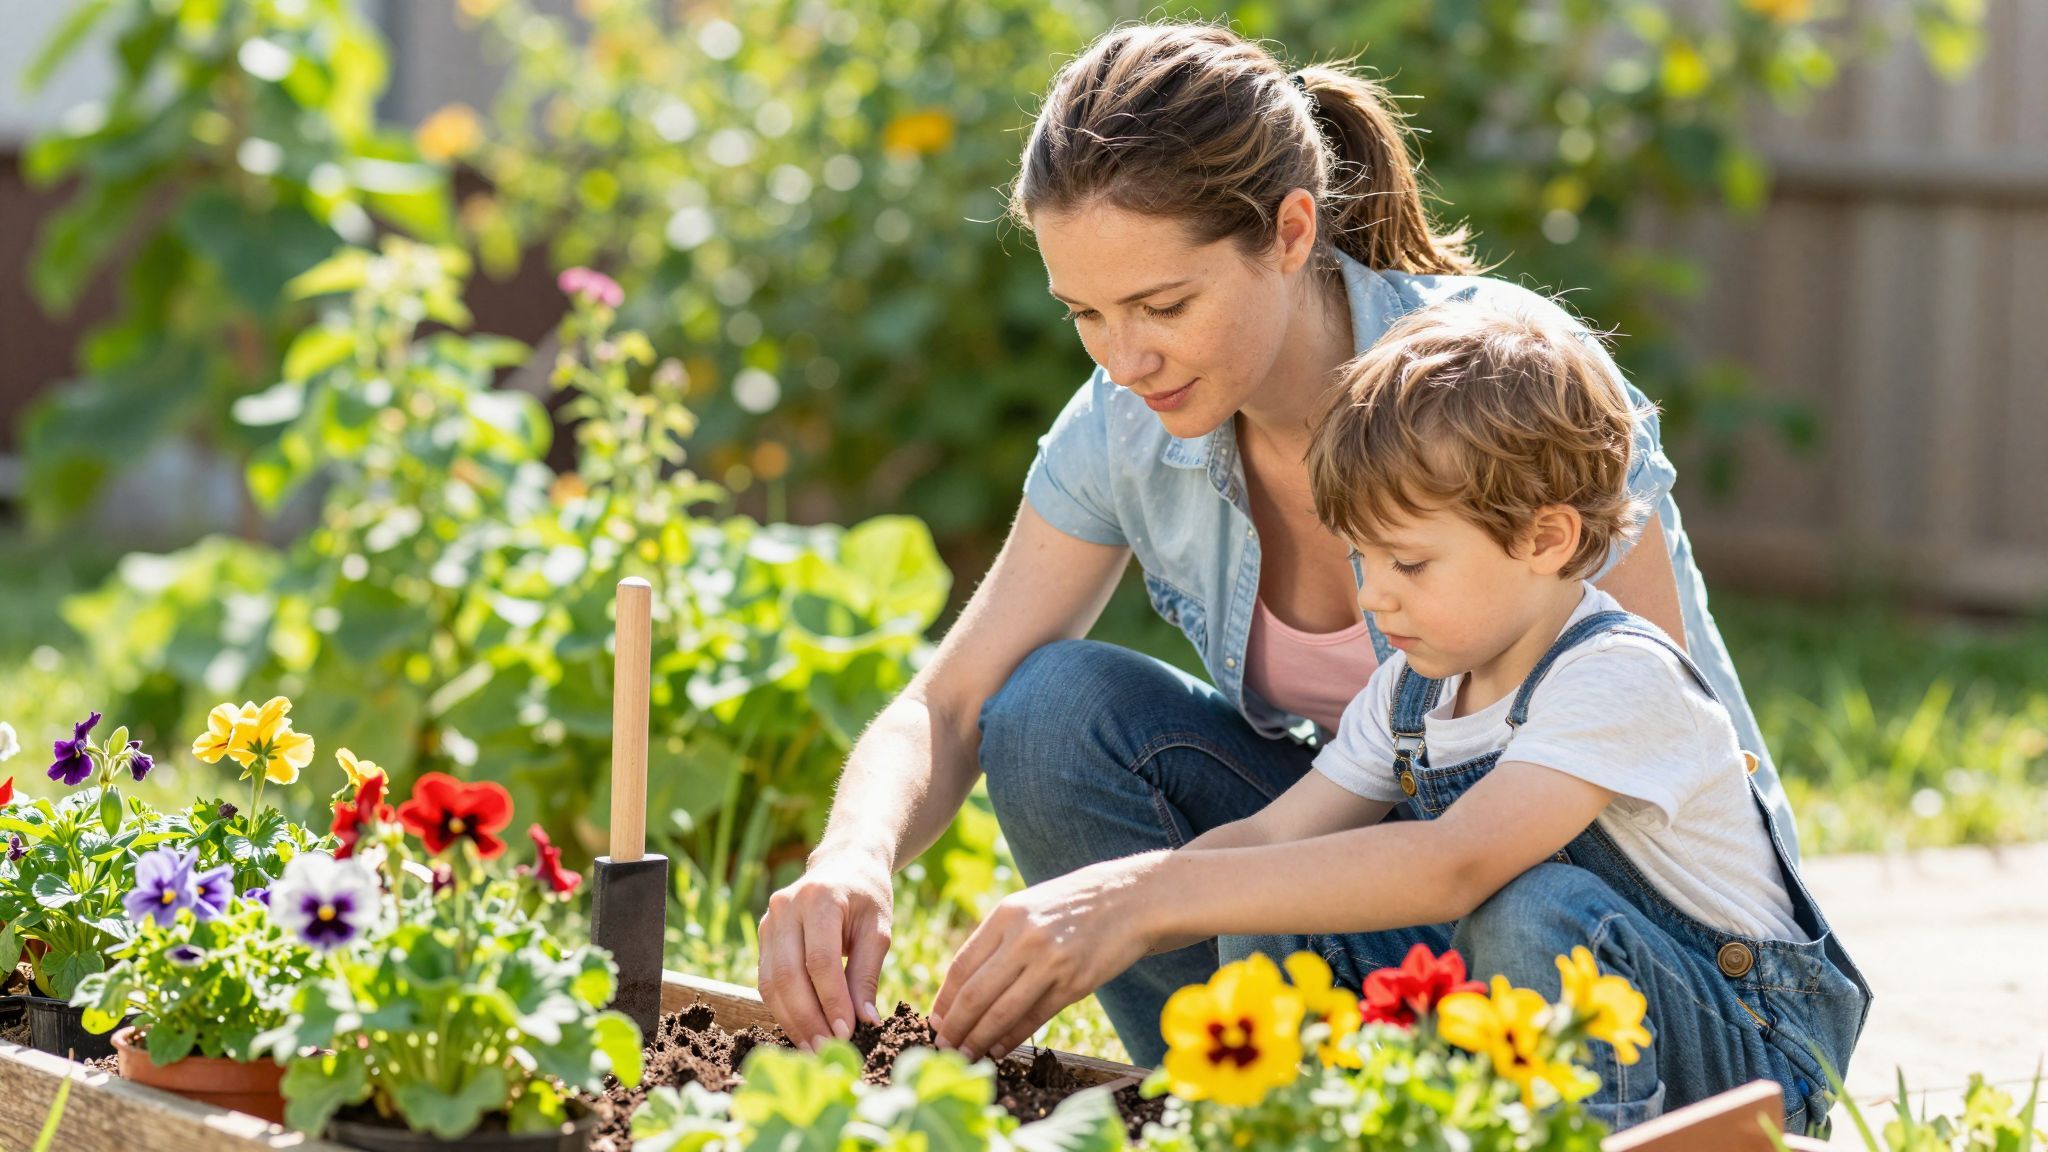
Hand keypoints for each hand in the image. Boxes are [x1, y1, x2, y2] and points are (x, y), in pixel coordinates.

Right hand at [757, 849, 893, 1048]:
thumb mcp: (878, 930)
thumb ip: (867, 975)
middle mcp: (785, 907)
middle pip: (787, 975)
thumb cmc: (867, 897)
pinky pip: (766, 980)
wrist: (844, 864)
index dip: (831, 1001)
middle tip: (828, 1049)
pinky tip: (802, 1030)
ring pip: (770, 982)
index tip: (847, 1033)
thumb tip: (866, 1023)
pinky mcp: (762, 935)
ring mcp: (768, 920)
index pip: (820, 961)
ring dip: (792, 1020)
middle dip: (808, 1018)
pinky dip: (783, 1009)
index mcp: (819, 898)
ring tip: (814, 1048)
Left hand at [929, 851, 1164, 1061]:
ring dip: (978, 1040)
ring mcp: (1050, 962)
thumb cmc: (1072, 905)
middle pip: (975, 994)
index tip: (934, 1022)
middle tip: (942, 1048)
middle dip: (954, 1028)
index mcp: (1006, 915)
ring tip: (965, 1055)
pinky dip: (1012, 1039)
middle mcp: (1024, 938)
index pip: (961, 967)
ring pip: (1001, 1012)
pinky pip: (1034, 1018)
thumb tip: (962, 988)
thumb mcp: (1028, 907)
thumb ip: (997, 940)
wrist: (1131, 899)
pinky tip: (999, 1050)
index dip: (944, 1001)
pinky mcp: (1075, 984)